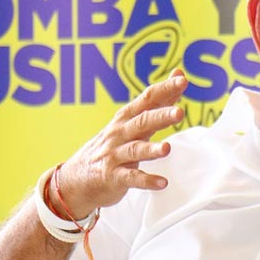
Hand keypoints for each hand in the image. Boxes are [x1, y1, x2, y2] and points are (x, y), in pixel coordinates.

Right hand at [54, 70, 187, 214]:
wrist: (77, 179)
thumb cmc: (112, 146)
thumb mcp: (132, 122)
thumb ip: (157, 102)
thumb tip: (179, 76)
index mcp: (126, 118)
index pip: (147, 99)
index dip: (164, 89)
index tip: (182, 80)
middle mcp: (120, 134)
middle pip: (142, 122)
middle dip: (160, 116)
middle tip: (179, 113)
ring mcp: (115, 155)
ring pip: (135, 150)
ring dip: (151, 149)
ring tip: (166, 148)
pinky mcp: (114, 177)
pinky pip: (132, 179)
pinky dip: (147, 181)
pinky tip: (162, 183)